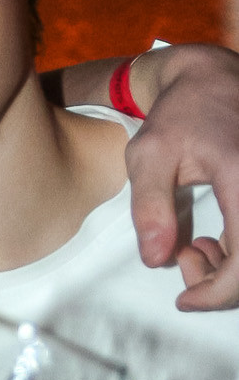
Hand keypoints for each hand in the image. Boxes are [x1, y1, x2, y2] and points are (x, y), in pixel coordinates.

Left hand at [124, 44, 238, 309]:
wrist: (212, 79)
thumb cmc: (179, 115)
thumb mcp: (148, 156)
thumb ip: (150, 206)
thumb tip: (156, 260)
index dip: (219, 292)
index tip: (185, 300)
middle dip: (222, 282)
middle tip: (183, 259)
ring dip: (232, 269)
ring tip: (193, 247)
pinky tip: (212, 241)